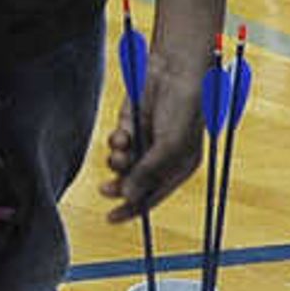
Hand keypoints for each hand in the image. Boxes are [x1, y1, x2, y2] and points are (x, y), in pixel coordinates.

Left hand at [101, 44, 209, 224]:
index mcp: (180, 168)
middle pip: (134, 182)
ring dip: (118, 161)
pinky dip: (116, 141)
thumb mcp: (170, 146)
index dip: (134, 209)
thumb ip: (148, 172)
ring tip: (121, 153)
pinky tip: (122, 134)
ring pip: (122, 162)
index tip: (111, 218)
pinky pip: (118, 141)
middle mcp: (162, 157)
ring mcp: (146, 141)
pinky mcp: (131, 124)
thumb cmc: (184, 110)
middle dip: (119, 186)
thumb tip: (128, 197)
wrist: (174, 72)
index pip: (154, 196)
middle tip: (105, 189)